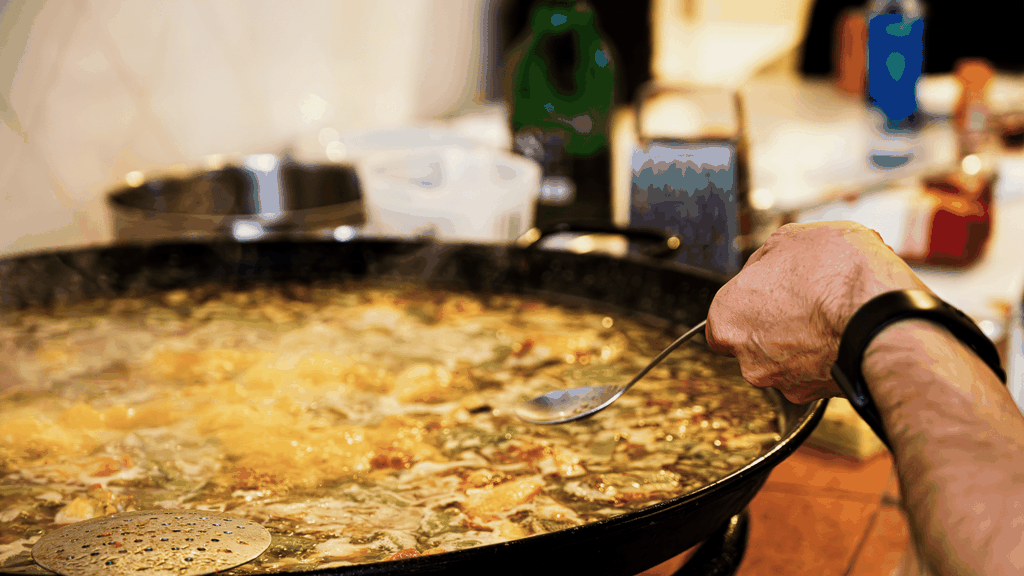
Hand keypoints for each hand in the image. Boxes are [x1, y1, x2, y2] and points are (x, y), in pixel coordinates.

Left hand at [705, 221, 928, 402]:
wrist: (883, 316)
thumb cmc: (834, 273)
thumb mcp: (793, 239)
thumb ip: (767, 258)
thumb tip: (767, 264)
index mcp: (727, 319)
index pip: (724, 319)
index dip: (749, 303)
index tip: (769, 293)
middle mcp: (747, 358)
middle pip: (755, 343)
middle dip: (778, 325)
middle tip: (807, 302)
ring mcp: (783, 382)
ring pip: (788, 361)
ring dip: (806, 342)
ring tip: (834, 315)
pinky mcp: (817, 396)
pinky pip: (818, 374)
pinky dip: (830, 358)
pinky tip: (848, 334)